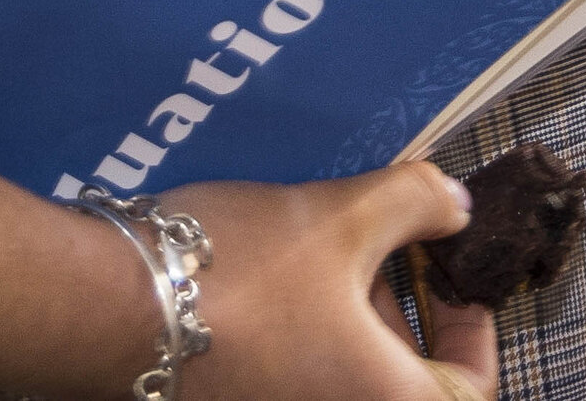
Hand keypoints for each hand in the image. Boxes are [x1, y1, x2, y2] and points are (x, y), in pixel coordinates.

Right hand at [153, 166, 489, 400]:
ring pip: (346, 378)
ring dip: (351, 321)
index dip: (474, 332)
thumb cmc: (238, 274)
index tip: (451, 277)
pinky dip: (307, 340)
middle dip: (400, 311)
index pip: (468, 392)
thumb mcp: (342, 215)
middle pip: (402, 383)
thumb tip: (457, 206)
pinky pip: (299, 381)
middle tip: (384, 247)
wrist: (111, 310)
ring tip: (324, 251)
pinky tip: (278, 280)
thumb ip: (416, 203)